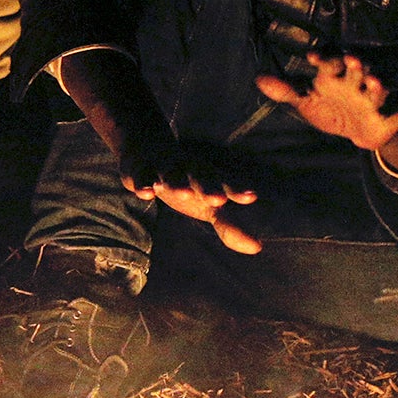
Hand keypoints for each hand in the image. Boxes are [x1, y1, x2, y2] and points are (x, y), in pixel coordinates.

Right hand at [118, 127, 261, 254]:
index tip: (251, 197)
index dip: (237, 190)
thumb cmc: (186, 184)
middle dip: (209, 186)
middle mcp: (189, 169)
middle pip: (201, 176)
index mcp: (208, 178)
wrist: (146, 149)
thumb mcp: (207, 205)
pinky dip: (143, 183)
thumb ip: (230, 227)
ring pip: (171, 173)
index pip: (226, 184)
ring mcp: (164, 167)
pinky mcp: (139, 169)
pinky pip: (141, 175)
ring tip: (183, 193)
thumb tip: (257, 248)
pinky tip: (146, 193)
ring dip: (177, 182)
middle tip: (217, 200)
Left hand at [257, 52, 397, 152]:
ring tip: (376, 81)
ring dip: (377, 85)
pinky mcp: (385, 120)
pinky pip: (397, 117)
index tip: (312, 56)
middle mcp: (355, 86)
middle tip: (352, 59)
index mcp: (335, 79)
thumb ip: (286, 91)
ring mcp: (372, 102)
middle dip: (356, 66)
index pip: (329, 65)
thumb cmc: (329, 109)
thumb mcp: (306, 102)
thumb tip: (258, 79)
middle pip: (357, 72)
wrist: (355, 132)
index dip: (322, 60)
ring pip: (377, 91)